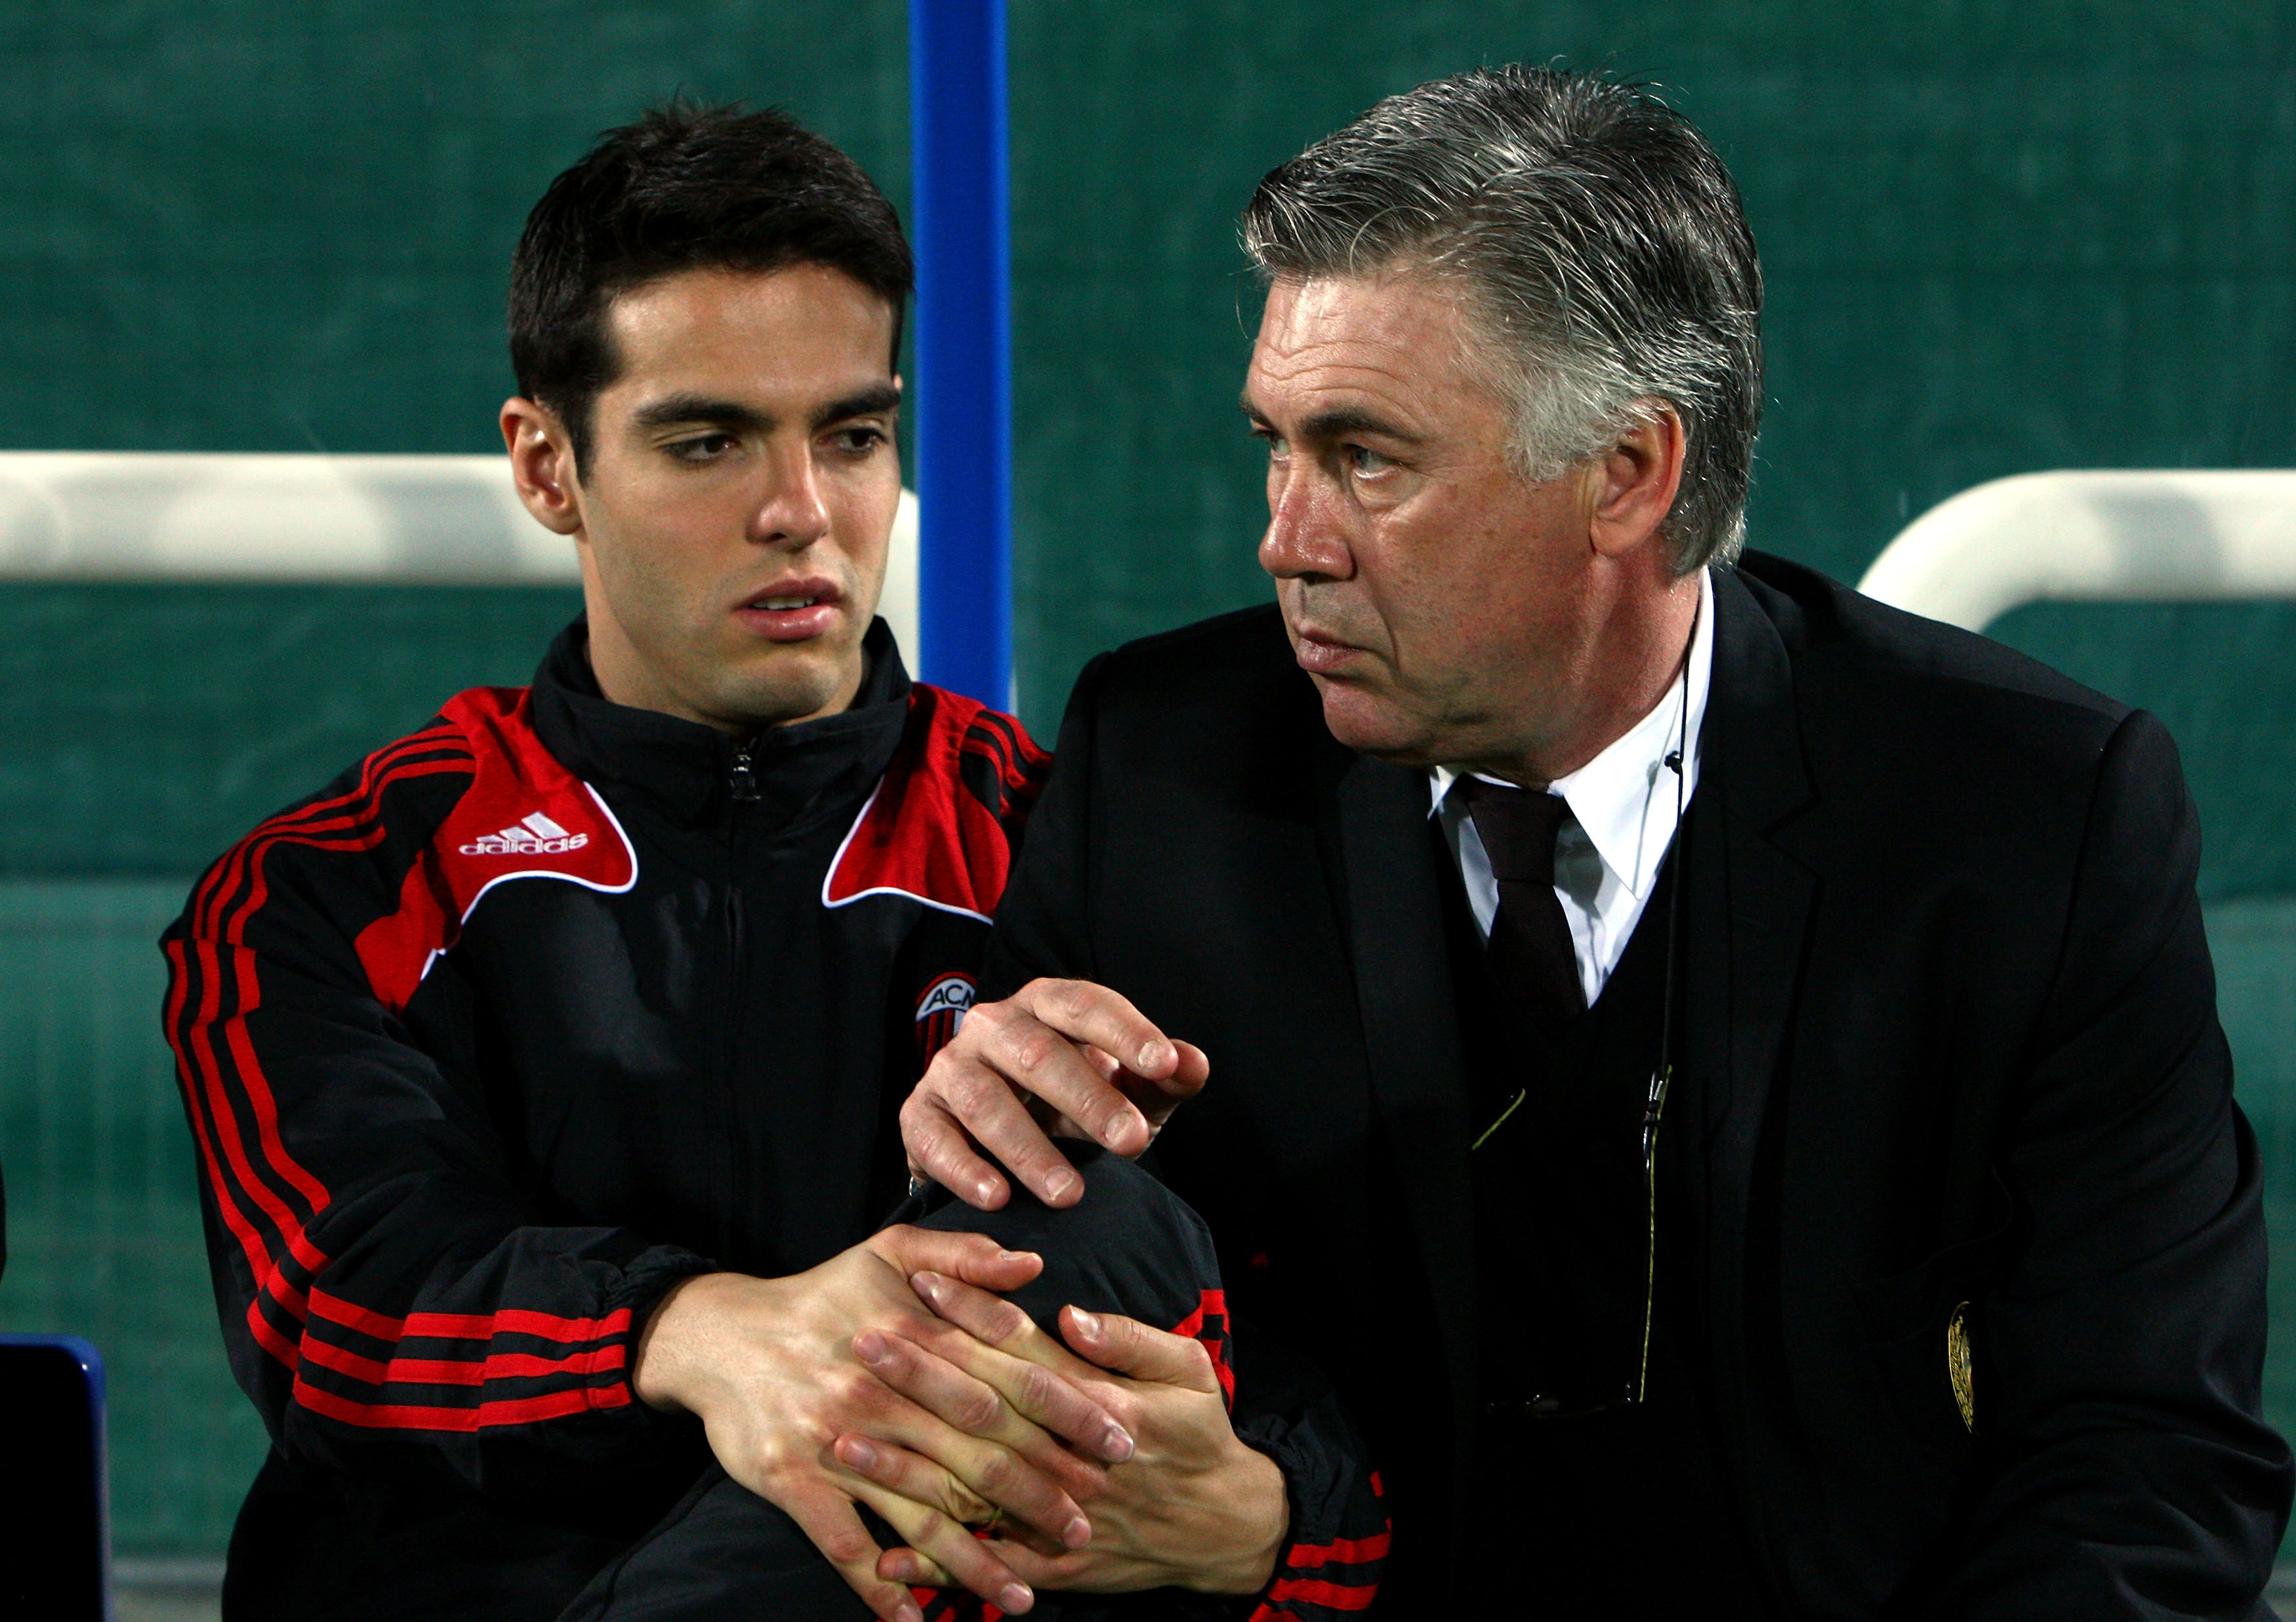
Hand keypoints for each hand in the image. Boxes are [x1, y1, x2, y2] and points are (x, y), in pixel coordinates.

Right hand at [630, 1227, 1135, 1620]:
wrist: (718, 1336)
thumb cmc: (818, 1295)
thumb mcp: (890, 1251)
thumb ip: (965, 1256)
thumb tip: (1035, 1265)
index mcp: (915, 1338)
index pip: (1009, 1380)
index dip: (1068, 1413)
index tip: (1118, 1442)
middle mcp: (884, 1393)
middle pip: (978, 1454)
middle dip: (1038, 1497)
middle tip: (1087, 1529)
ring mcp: (838, 1442)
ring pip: (922, 1513)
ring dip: (975, 1561)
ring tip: (1023, 1596)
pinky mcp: (794, 1482)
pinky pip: (845, 1546)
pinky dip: (882, 1587)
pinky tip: (917, 1619)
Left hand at [843, 1270, 1287, 1596]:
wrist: (1226, 1529)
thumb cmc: (1202, 1440)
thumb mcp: (1189, 1373)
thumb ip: (1129, 1340)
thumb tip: (1071, 1314)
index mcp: (1101, 1404)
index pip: (1023, 1351)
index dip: (971, 1315)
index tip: (922, 1284)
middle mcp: (1071, 1457)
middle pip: (983, 1410)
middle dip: (919, 1375)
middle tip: (861, 1342)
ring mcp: (1059, 1514)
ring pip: (972, 1486)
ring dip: (907, 1465)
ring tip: (847, 1437)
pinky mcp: (1054, 1563)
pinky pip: (984, 1563)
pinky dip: (934, 1564)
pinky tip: (883, 1554)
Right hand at [901, 978, 1209, 1210]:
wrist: (996, 1143)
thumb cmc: (1073, 1107)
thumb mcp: (1125, 1093)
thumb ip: (1161, 1080)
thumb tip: (1194, 1063)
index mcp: (1046, 1005)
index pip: (1084, 1004)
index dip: (1125, 1032)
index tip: (1164, 1065)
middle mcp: (992, 1026)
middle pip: (1037, 1053)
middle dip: (1088, 1099)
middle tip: (1132, 1142)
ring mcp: (950, 1068)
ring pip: (985, 1099)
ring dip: (1028, 1148)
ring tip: (1070, 1193)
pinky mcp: (920, 1114)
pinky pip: (934, 1138)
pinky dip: (963, 1168)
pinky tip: (997, 1197)